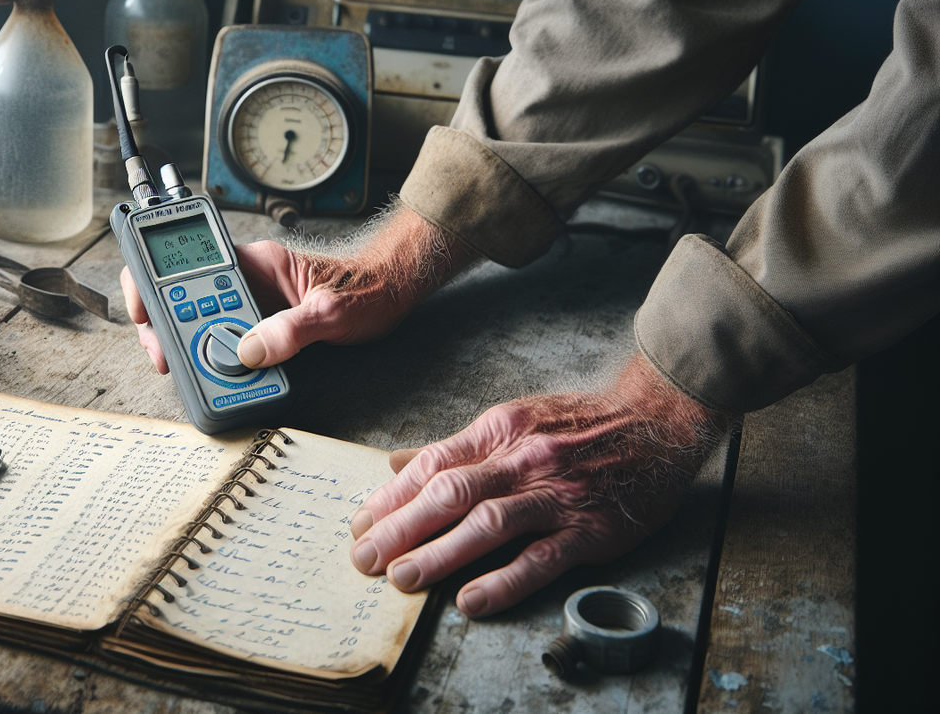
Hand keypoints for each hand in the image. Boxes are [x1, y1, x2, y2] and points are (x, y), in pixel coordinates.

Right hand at [119, 205, 473, 373]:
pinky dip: (212, 361)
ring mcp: (250, 305)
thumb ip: (291, 330)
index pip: (188, 264)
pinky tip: (214, 378)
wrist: (395, 294)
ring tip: (186, 370)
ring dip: (187, 349)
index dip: (154, 282)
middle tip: (162, 356)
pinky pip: (224, 342)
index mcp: (256, 262)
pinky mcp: (260, 327)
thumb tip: (249, 351)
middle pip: (183, 299)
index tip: (144, 311)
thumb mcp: (332, 312)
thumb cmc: (369, 288)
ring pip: (198, 324)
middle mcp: (246, 281)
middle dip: (163, 327)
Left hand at [350, 353, 727, 616]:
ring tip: (404, 579)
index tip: (360, 523)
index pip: (432, 465)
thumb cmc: (580, 424)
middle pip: (449, 495)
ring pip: (487, 525)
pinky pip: (540, 557)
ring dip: (439, 554)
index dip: (391, 496)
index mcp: (498, 430)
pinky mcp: (590, 529)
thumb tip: (396, 464)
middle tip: (365, 558)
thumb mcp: (513, 420)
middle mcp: (522, 459)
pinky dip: (503, 580)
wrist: (658, 419)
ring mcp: (557, 494)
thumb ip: (457, 448)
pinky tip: (471, 600)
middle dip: (400, 529)